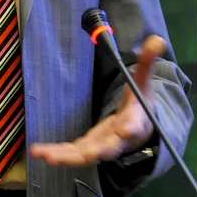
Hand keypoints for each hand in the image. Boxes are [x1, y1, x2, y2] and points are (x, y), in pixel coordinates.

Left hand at [30, 35, 164, 166]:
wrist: (140, 130)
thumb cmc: (140, 105)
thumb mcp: (143, 82)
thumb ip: (147, 62)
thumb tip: (157, 39)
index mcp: (134, 122)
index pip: (133, 125)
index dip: (130, 128)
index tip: (126, 129)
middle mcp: (117, 140)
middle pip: (106, 149)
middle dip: (93, 152)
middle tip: (83, 155)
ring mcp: (101, 146)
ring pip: (84, 155)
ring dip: (65, 157)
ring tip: (44, 155)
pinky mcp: (88, 147)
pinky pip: (73, 153)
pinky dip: (58, 154)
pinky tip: (39, 152)